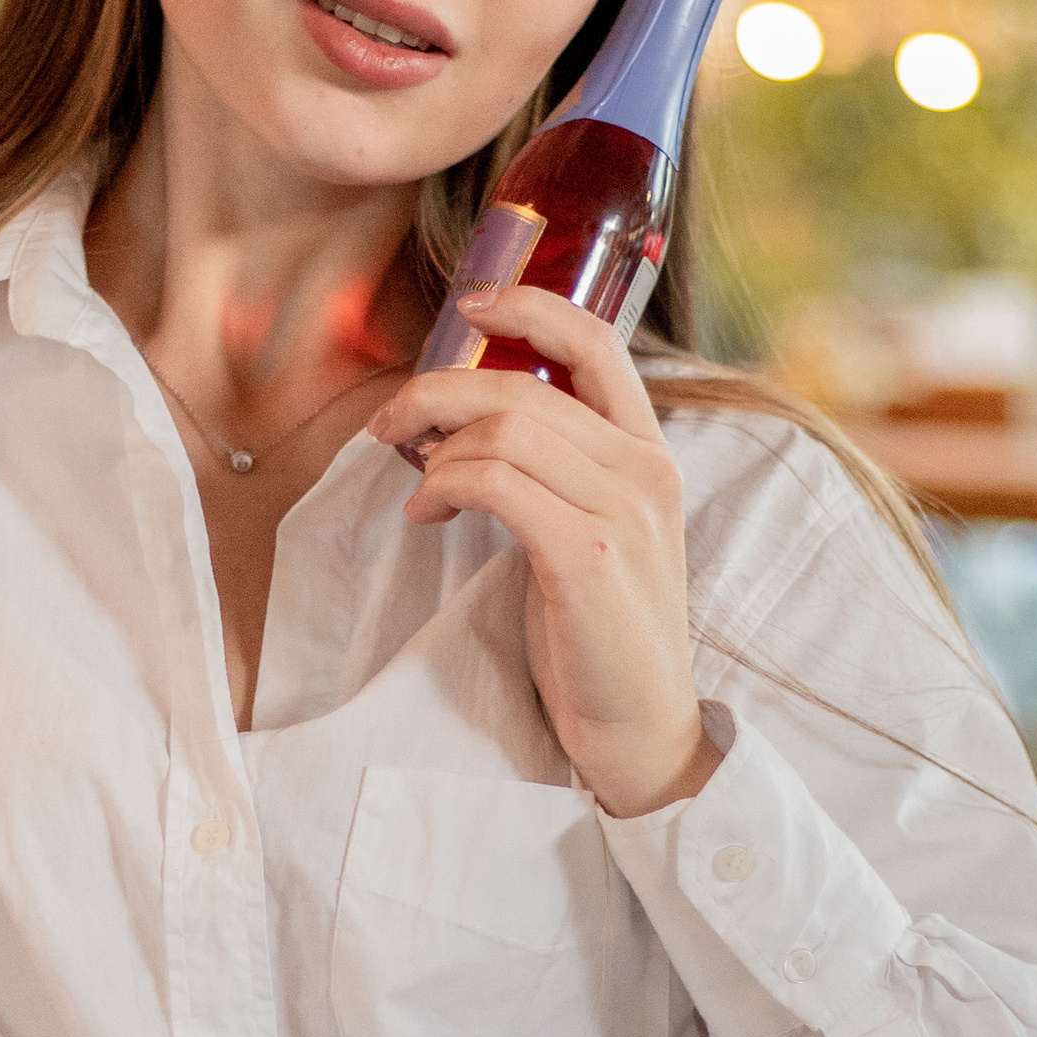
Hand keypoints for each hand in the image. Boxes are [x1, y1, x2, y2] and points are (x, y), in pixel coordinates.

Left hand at [372, 284, 721, 819]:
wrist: (640, 731)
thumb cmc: (599, 635)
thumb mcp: (592, 532)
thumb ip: (555, 472)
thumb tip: (463, 424)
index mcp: (649, 455)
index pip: (597, 344)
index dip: (529, 307)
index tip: (468, 306)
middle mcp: (645, 470)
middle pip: (523, 386)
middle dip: (435, 393)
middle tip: (387, 424)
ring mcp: (623, 511)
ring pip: (505, 429)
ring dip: (437, 450)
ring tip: (419, 490)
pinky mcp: (589, 555)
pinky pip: (496, 483)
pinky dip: (446, 485)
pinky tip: (428, 514)